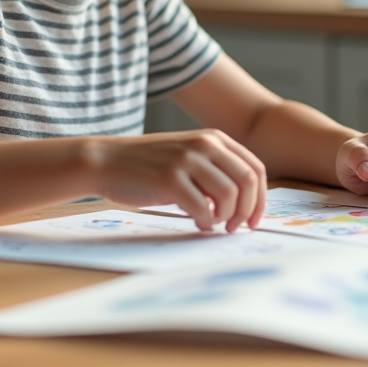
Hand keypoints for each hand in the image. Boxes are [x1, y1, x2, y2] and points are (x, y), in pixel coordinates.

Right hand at [86, 129, 266, 231]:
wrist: (106, 161)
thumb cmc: (148, 166)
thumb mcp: (188, 157)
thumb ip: (215, 171)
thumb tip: (245, 204)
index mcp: (213, 138)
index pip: (255, 168)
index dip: (261, 198)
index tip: (254, 220)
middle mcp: (204, 145)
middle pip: (248, 182)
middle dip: (248, 211)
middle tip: (236, 228)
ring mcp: (187, 160)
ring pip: (230, 196)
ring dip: (227, 218)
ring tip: (213, 224)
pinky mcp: (170, 179)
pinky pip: (203, 208)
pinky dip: (206, 222)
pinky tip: (197, 223)